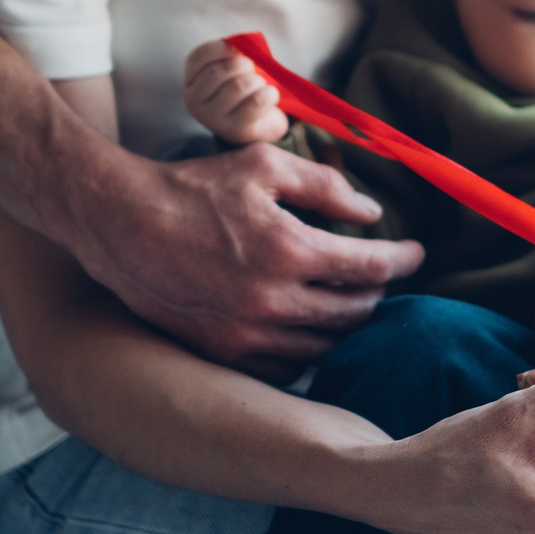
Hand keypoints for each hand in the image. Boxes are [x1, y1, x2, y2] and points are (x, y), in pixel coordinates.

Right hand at [68, 145, 424, 380]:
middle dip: (378, 294)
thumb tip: (371, 212)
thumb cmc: (194, 187)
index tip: (415, 253)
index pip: (371, 268)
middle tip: (382, 276)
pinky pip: (283, 367)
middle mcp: (270, 301)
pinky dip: (307, 350)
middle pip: (354, 313)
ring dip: (346, 325)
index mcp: (288, 251)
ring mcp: (242, 334)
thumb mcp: (265, 166)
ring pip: (322, 346)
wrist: (119, 222)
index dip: (402, 260)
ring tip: (352, 300)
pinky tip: (310, 327)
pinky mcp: (218, 353)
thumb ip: (326, 186)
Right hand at [182, 40, 284, 143]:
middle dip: (244, 65)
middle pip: (218, 72)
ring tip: (260, 85)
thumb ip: (235, 52)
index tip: (239, 50)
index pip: (199, 56)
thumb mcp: (234, 67)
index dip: (223, 48)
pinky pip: (256, 102)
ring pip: (238, 86)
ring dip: (258, 81)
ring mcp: (211, 118)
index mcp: (191, 79)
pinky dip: (269, 93)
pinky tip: (269, 95)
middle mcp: (193, 101)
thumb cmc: (246, 87)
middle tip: (253, 70)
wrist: (260, 121)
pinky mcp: (234, 129)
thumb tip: (243, 44)